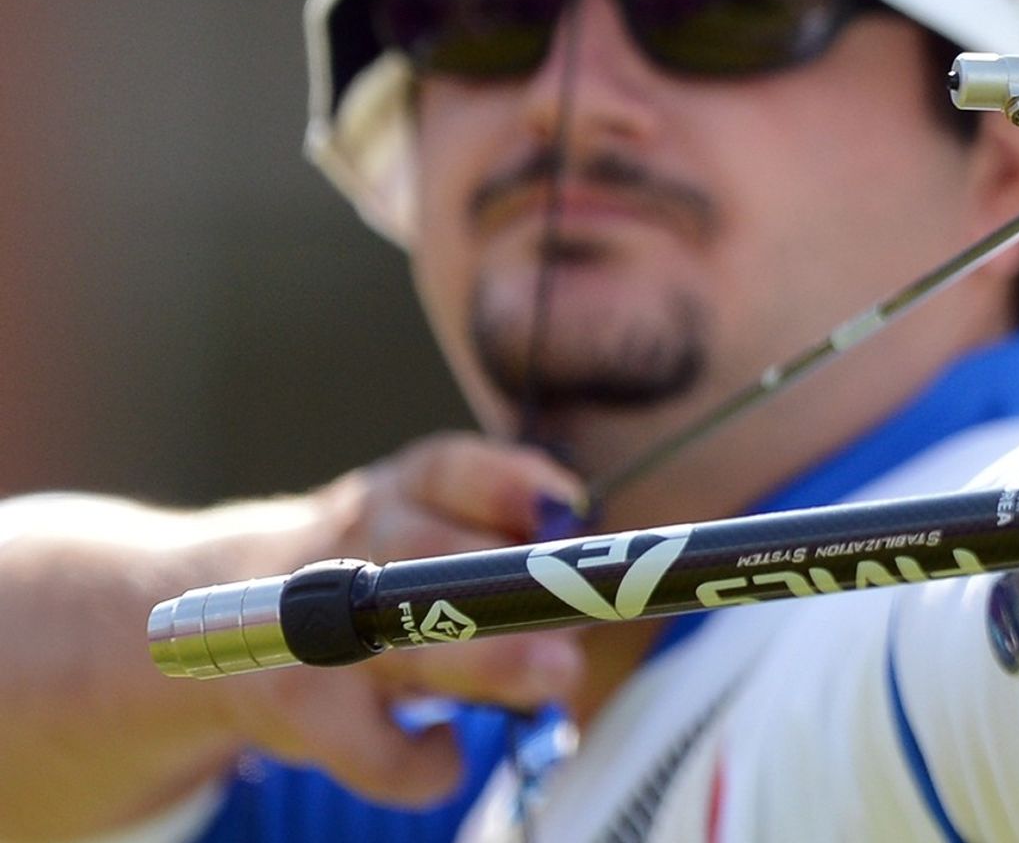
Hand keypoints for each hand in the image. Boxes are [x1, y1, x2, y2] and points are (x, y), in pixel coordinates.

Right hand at [0, 434, 585, 837]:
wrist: (215, 617)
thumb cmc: (365, 569)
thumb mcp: (414, 520)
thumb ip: (497, 537)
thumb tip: (589, 579)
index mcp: (397, 493)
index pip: (449, 470)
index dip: (508, 483)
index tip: (567, 506)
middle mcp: (356, 547)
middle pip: (434, 559)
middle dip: (511, 588)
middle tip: (577, 617)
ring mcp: (320, 625)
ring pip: (403, 644)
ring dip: (486, 662)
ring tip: (552, 677)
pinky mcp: (297, 707)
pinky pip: (367, 749)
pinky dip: (418, 762)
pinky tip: (445, 751)